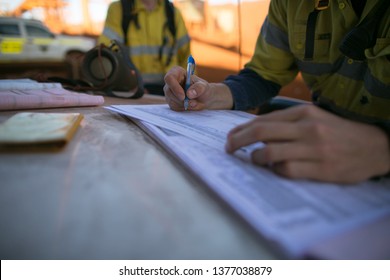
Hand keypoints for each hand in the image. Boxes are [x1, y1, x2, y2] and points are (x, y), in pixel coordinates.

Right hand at [163, 66, 232, 110]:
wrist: (203, 98)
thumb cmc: (203, 89)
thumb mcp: (204, 87)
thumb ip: (198, 88)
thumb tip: (189, 94)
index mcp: (177, 72)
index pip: (169, 78)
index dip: (174, 87)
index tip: (183, 96)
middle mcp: (171, 82)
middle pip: (169, 91)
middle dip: (180, 99)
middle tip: (192, 103)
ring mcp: (170, 92)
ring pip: (171, 101)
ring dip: (184, 104)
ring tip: (194, 102)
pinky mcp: (171, 101)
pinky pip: (174, 107)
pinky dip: (183, 108)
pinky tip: (190, 105)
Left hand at [225, 105, 389, 183]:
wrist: (376, 146)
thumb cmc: (340, 132)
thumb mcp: (315, 118)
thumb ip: (289, 123)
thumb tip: (257, 130)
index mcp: (304, 113)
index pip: (262, 120)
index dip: (241, 129)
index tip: (230, 136)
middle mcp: (306, 128)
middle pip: (260, 133)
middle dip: (238, 141)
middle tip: (228, 148)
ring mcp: (313, 149)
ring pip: (269, 153)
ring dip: (254, 158)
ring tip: (253, 160)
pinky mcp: (321, 168)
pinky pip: (286, 170)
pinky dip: (275, 171)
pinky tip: (276, 170)